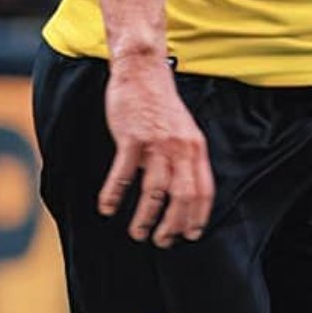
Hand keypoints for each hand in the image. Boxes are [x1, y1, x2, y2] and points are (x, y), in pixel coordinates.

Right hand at [98, 56, 214, 246]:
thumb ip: (186, 157)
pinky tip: (108, 207)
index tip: (190, 235)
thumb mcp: (184, 129)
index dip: (198, 216)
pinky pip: (123, 174)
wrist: (142, 70)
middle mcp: (180, 148)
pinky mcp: (132, 137)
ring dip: (145, 218)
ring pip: (154, 191)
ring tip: (138, 233)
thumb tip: (184, 189)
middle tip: (162, 242)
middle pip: (182, 197)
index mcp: (196, 148)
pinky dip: (114, 194)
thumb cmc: (160, 103)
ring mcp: (156, 143)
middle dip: (173, 226)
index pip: (203, 190)